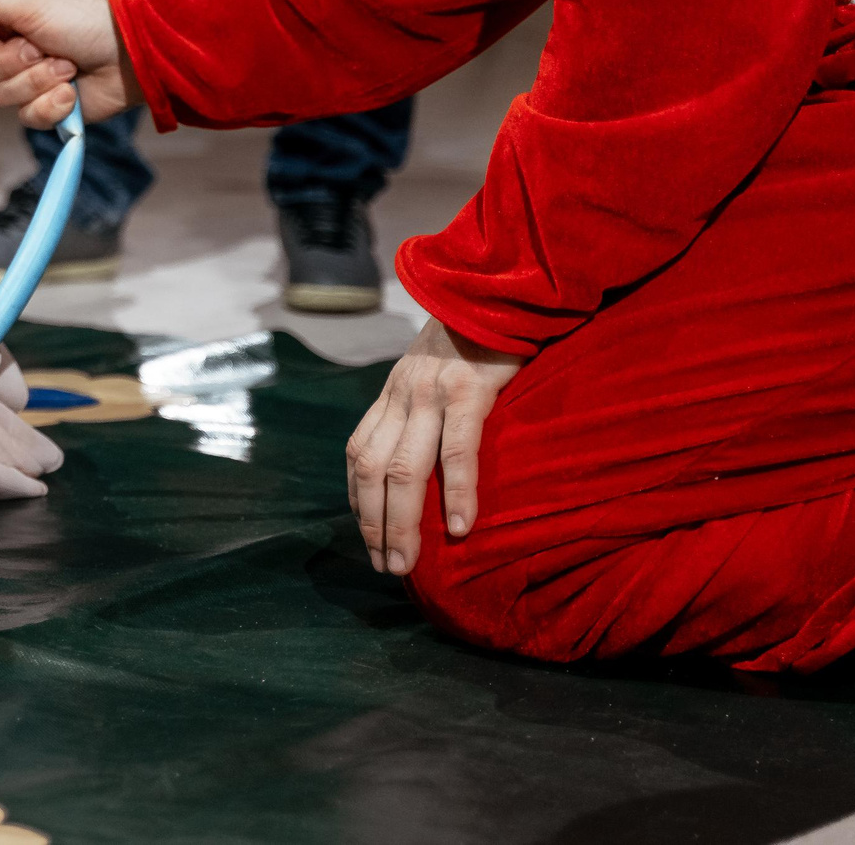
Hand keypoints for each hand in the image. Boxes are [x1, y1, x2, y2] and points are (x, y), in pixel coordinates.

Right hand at [0, 0, 138, 127]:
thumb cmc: (84, 19)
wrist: (134, 53)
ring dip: (37, 81)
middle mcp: (8, 49)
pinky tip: (72, 91)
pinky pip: (28, 118)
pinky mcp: (47, 108)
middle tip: (40, 47)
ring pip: (2, 96)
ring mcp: (27, 81)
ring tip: (66, 65)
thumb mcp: (28, 3)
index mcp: (0, 19)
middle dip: (10, 61)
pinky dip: (52, 104)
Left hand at [346, 318, 524, 575]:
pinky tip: (461, 528)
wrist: (497, 287)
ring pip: (404, 468)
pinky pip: (457, 450)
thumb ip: (419, 408)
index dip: (358, 500)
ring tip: (408, 564)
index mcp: (391, 393)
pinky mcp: (469, 389)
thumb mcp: (430, 370)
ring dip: (402, 521)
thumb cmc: (473, 338)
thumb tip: (420, 457)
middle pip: (372, 469)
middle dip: (373, 524)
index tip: (368, 538)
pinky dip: (457, 492)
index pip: (357, 453)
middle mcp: (401, 394)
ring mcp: (431, 391)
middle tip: (385, 568)